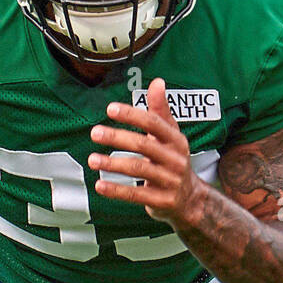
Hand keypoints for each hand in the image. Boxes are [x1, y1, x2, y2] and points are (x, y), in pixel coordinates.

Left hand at [88, 77, 203, 225]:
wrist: (189, 200)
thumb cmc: (173, 162)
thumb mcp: (171, 136)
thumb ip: (161, 111)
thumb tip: (157, 82)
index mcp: (176, 140)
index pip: (154, 123)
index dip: (132, 115)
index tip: (110, 109)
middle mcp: (175, 159)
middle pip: (144, 145)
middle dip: (117, 137)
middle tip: (95, 132)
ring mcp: (169, 181)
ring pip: (138, 169)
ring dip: (113, 164)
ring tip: (92, 159)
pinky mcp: (161, 200)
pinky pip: (136, 194)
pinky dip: (116, 190)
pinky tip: (100, 185)